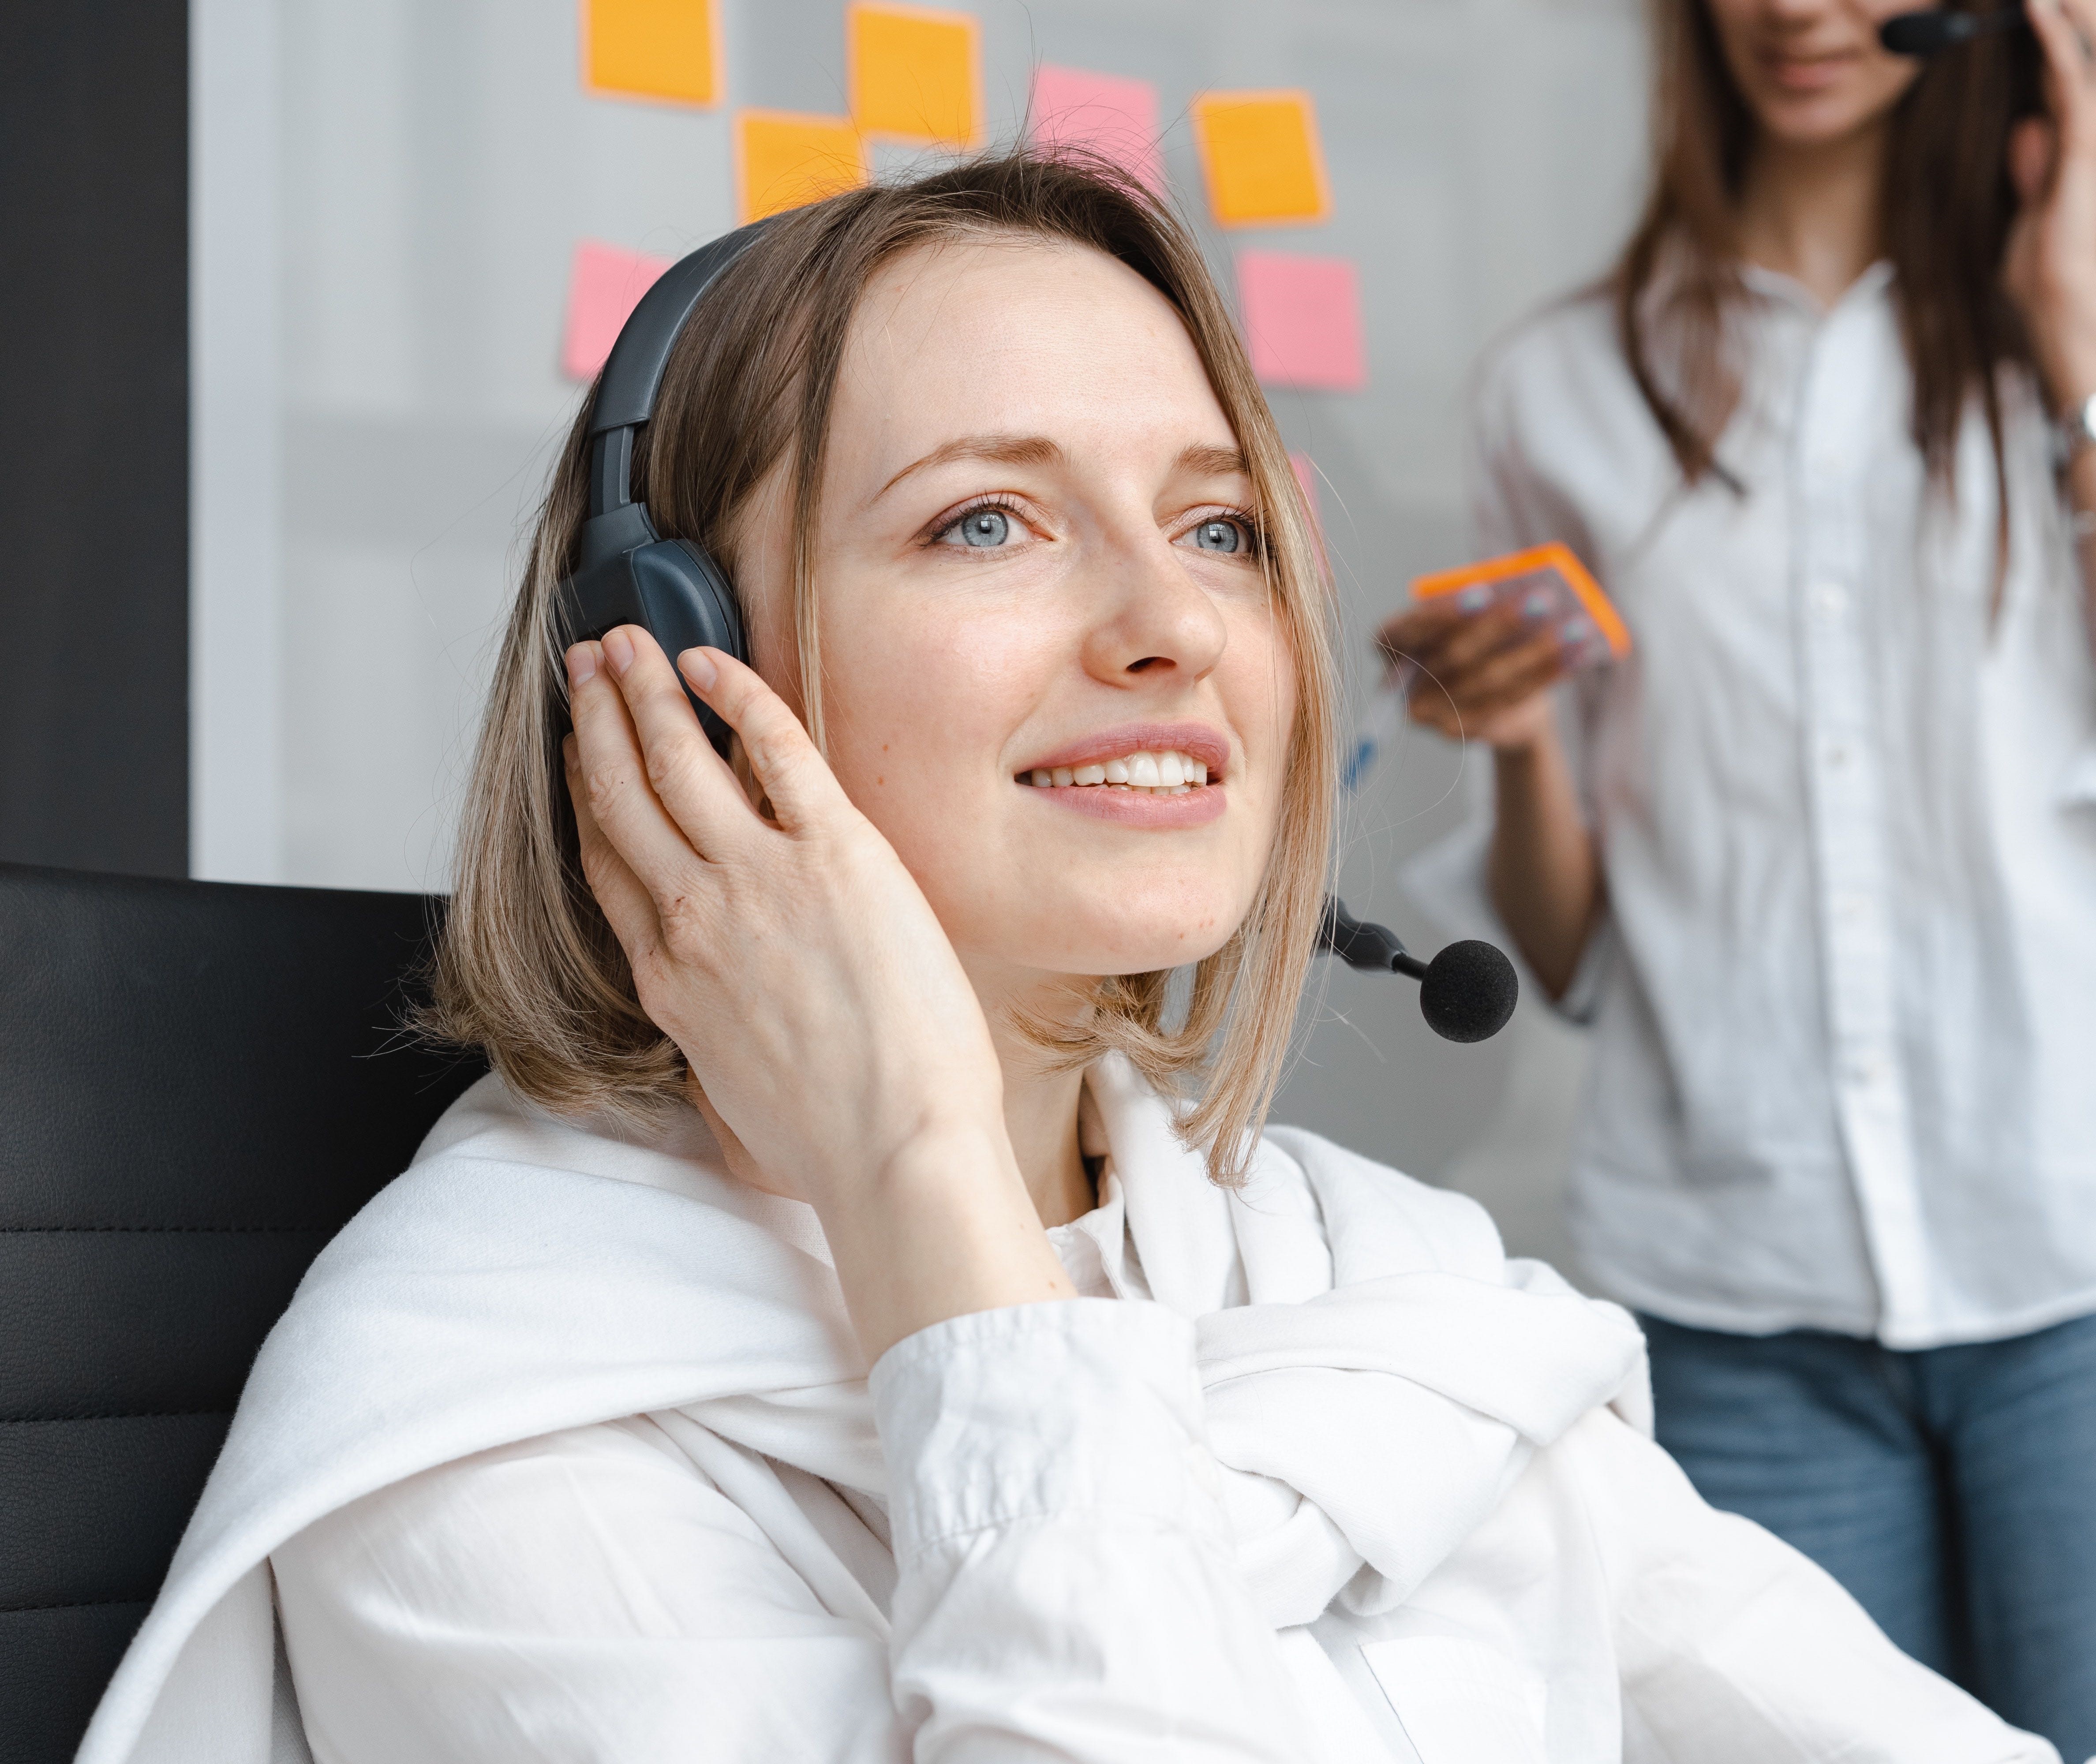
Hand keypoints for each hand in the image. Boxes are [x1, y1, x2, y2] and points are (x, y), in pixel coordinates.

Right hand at [562, 624, 1008, 1212]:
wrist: (895, 1150)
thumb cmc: (834, 1141)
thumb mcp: (733, 1098)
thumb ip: (712, 1042)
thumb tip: (722, 1032)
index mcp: (670, 979)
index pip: (608, 865)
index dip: (586, 796)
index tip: (581, 753)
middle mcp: (694, 918)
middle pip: (622, 797)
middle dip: (598, 720)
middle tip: (586, 668)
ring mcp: (757, 879)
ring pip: (675, 760)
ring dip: (643, 690)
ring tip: (625, 642)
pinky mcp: (834, 853)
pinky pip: (773, 747)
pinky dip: (735, 693)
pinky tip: (710, 660)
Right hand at [1375, 593, 1567, 752]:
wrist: (1507, 701)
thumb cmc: (1485, 639)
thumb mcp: (1478, 612)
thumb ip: (1485, 600)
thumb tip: (1518, 589)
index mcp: (1392, 647)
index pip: (1399, 631)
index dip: (1438, 615)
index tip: (1482, 593)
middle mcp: (1400, 683)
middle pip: (1452, 656)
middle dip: (1499, 626)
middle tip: (1541, 600)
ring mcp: (1428, 714)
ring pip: (1486, 681)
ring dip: (1534, 651)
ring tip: (1574, 626)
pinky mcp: (1458, 733)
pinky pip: (1506, 702)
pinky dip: (1545, 675)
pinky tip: (1577, 654)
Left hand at [2005, 0, 2095, 409]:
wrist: (2080, 347)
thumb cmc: (2055, 306)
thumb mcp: (2032, 235)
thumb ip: (2037, 181)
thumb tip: (2028, 132)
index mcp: (2081, 162)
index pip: (2070, 82)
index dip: (2057, 35)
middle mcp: (2093, 153)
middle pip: (2085, 62)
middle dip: (2073, 13)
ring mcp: (2094, 160)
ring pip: (2086, 64)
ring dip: (2067, 17)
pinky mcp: (2087, 168)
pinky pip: (2075, 92)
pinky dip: (2056, 49)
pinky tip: (2038, 10)